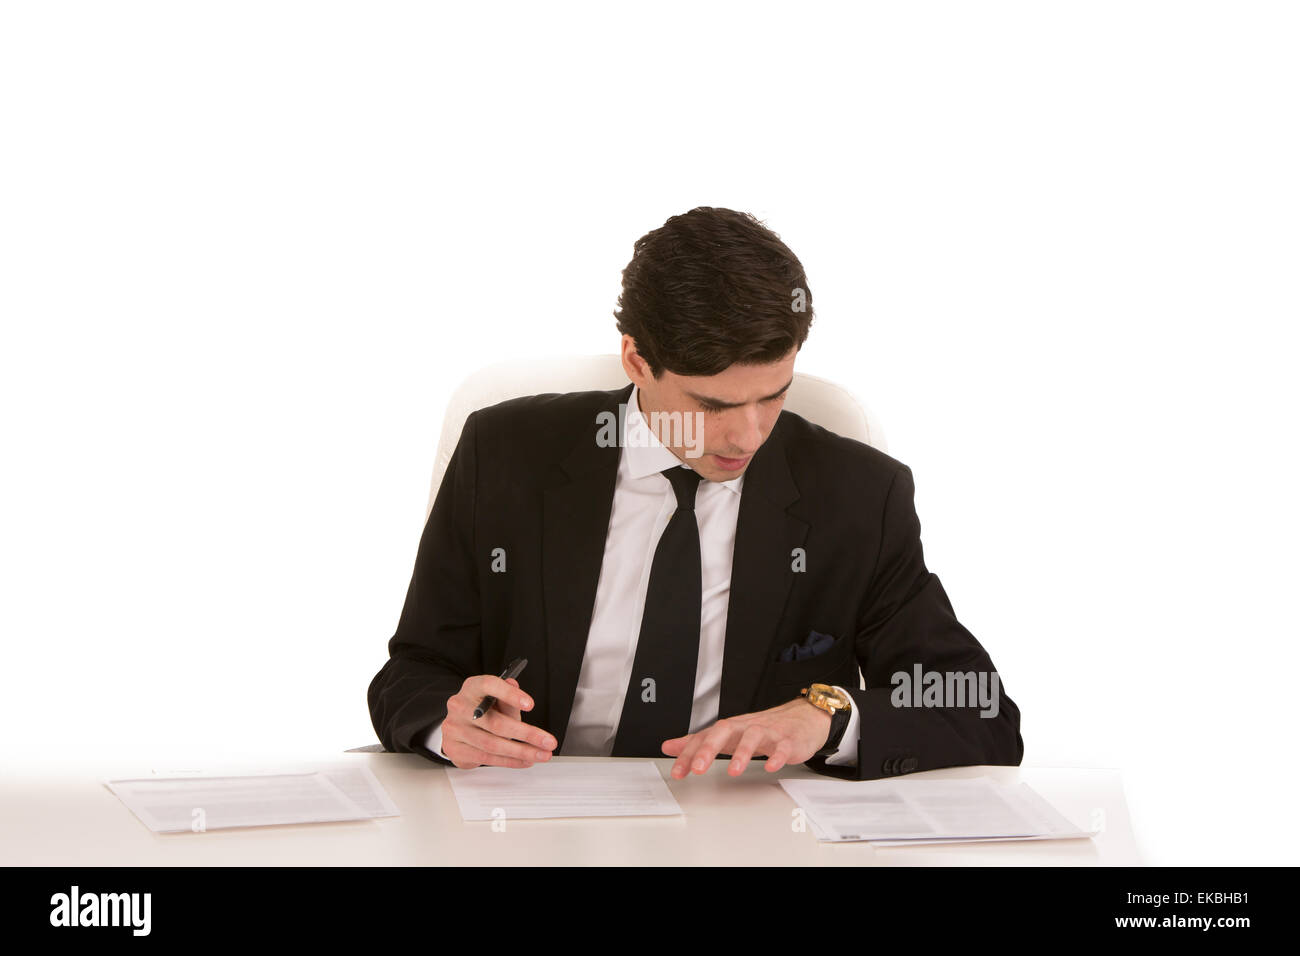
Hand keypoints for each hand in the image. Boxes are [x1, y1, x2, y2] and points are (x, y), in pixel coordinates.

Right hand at [441, 675, 556, 768]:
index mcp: (471, 688)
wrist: (458, 728)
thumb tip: (515, 686)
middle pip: (495, 723)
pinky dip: (510, 761)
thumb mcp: (496, 700)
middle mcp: (460, 707)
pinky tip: (525, 760)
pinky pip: (487, 758)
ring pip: (492, 744)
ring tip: (541, 754)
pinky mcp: (455, 749)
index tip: (530, 705)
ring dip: (521, 752)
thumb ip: (507, 699)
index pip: (489, 686)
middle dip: (527, 734)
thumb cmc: (482, 711)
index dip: (510, 695)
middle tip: (547, 741)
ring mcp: (455, 729)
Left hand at [662, 697, 831, 777]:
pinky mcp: (788, 741)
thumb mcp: (728, 735)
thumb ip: (698, 742)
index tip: (678, 772)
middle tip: (698, 768)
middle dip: (710, 749)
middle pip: (725, 730)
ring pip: (753, 737)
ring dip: (742, 753)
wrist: (802, 718)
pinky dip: (776, 756)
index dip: (689, 753)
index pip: (705, 737)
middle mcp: (746, 727)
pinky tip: (770, 766)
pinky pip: (782, 747)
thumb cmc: (762, 729)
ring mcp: (768, 732)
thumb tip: (670, 746)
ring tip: (733, 771)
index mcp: (731, 728)